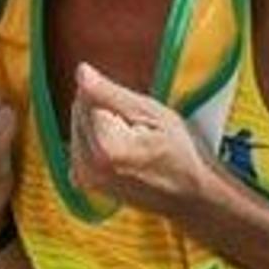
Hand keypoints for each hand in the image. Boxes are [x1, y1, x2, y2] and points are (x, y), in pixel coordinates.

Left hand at [68, 62, 215, 220]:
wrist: (190, 197)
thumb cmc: (181, 153)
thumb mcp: (154, 114)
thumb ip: (111, 93)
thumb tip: (80, 71)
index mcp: (105, 147)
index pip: (87, 97)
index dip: (116, 99)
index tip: (141, 121)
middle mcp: (87, 166)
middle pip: (78, 111)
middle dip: (105, 111)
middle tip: (139, 132)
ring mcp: (83, 177)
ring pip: (78, 126)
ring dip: (101, 126)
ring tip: (133, 144)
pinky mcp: (82, 182)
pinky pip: (78, 143)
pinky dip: (96, 141)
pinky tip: (120, 153)